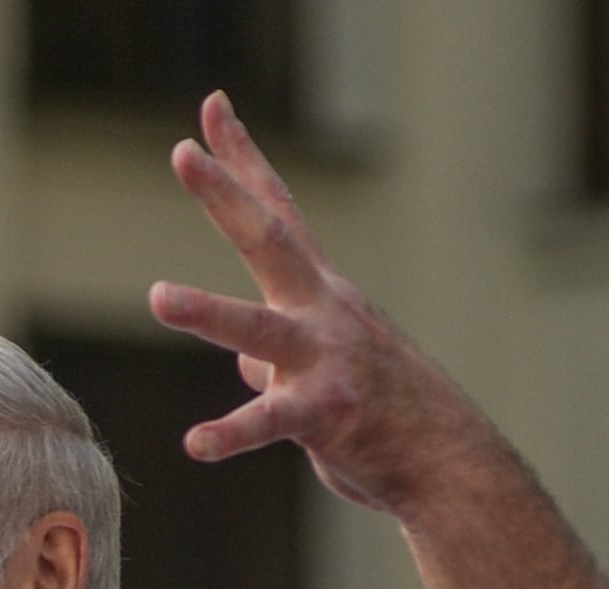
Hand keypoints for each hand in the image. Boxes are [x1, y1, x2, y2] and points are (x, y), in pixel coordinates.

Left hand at [147, 93, 510, 520]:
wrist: (448, 463)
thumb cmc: (385, 414)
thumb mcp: (327, 369)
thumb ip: (279, 357)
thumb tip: (246, 363)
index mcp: (321, 294)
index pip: (277, 210)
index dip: (243, 158)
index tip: (212, 106)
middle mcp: (323, 313)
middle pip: (268, 240)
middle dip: (225, 195)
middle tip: (182, 152)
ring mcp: (325, 361)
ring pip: (259, 330)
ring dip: (209, 312)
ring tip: (160, 296)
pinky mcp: (326, 416)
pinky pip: (269, 423)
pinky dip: (230, 433)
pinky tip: (195, 442)